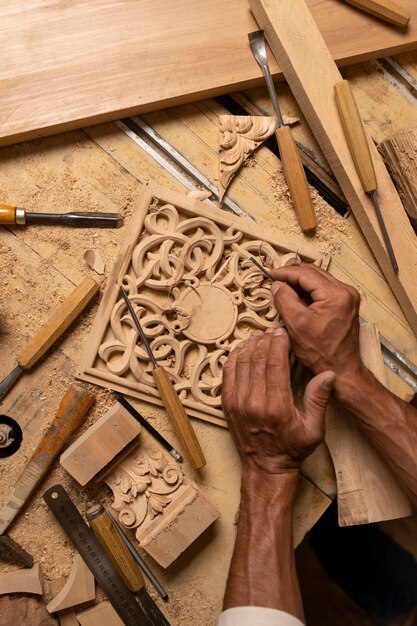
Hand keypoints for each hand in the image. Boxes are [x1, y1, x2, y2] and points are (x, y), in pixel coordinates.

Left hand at [222, 327, 334, 472]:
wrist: (266, 467)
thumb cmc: (292, 448)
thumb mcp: (314, 429)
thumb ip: (319, 399)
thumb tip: (328, 374)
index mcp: (276, 406)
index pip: (274, 363)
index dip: (278, 343)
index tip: (282, 332)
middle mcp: (253, 402)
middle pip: (257, 358)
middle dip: (265, 340)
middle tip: (272, 331)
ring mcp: (237, 402)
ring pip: (241, 362)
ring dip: (250, 345)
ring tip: (260, 337)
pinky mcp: (227, 403)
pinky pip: (228, 372)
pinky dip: (235, 357)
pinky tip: (244, 349)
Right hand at [271, 265, 361, 382]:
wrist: (341, 369)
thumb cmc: (321, 352)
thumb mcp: (296, 324)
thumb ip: (285, 300)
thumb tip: (276, 285)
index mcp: (336, 295)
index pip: (306, 274)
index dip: (285, 272)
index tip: (270, 274)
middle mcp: (346, 291)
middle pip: (314, 273)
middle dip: (293, 275)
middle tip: (274, 280)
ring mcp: (348, 297)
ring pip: (319, 280)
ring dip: (300, 282)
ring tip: (283, 288)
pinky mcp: (346, 304)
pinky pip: (324, 289)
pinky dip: (309, 291)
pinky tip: (296, 297)